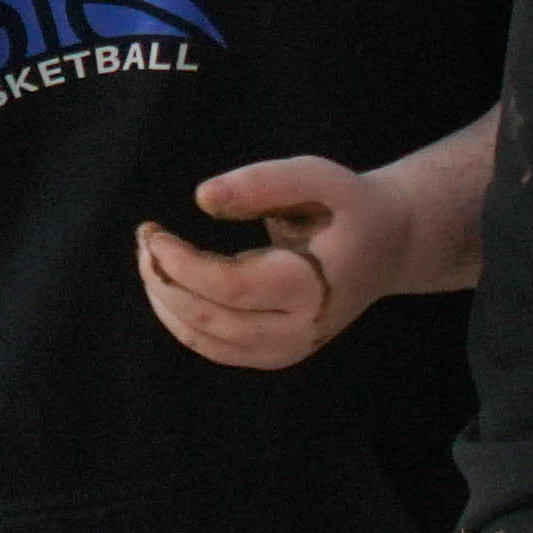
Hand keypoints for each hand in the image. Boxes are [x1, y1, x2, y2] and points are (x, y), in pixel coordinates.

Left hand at [135, 155, 411, 371]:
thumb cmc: (347, 205)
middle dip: (163, 280)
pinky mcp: (276, 355)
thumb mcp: (316, 176)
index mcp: (312, 287)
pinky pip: (214, 348)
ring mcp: (288, 350)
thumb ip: (262, 182)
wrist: (388, 245)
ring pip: (205, 339)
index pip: (228, 288)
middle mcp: (300, 330)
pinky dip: (181, 319)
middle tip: (145, 239)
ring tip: (151, 257)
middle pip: (209, 319)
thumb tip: (202, 198)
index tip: (151, 232)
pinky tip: (169, 284)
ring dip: (165, 300)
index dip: (180, 263)